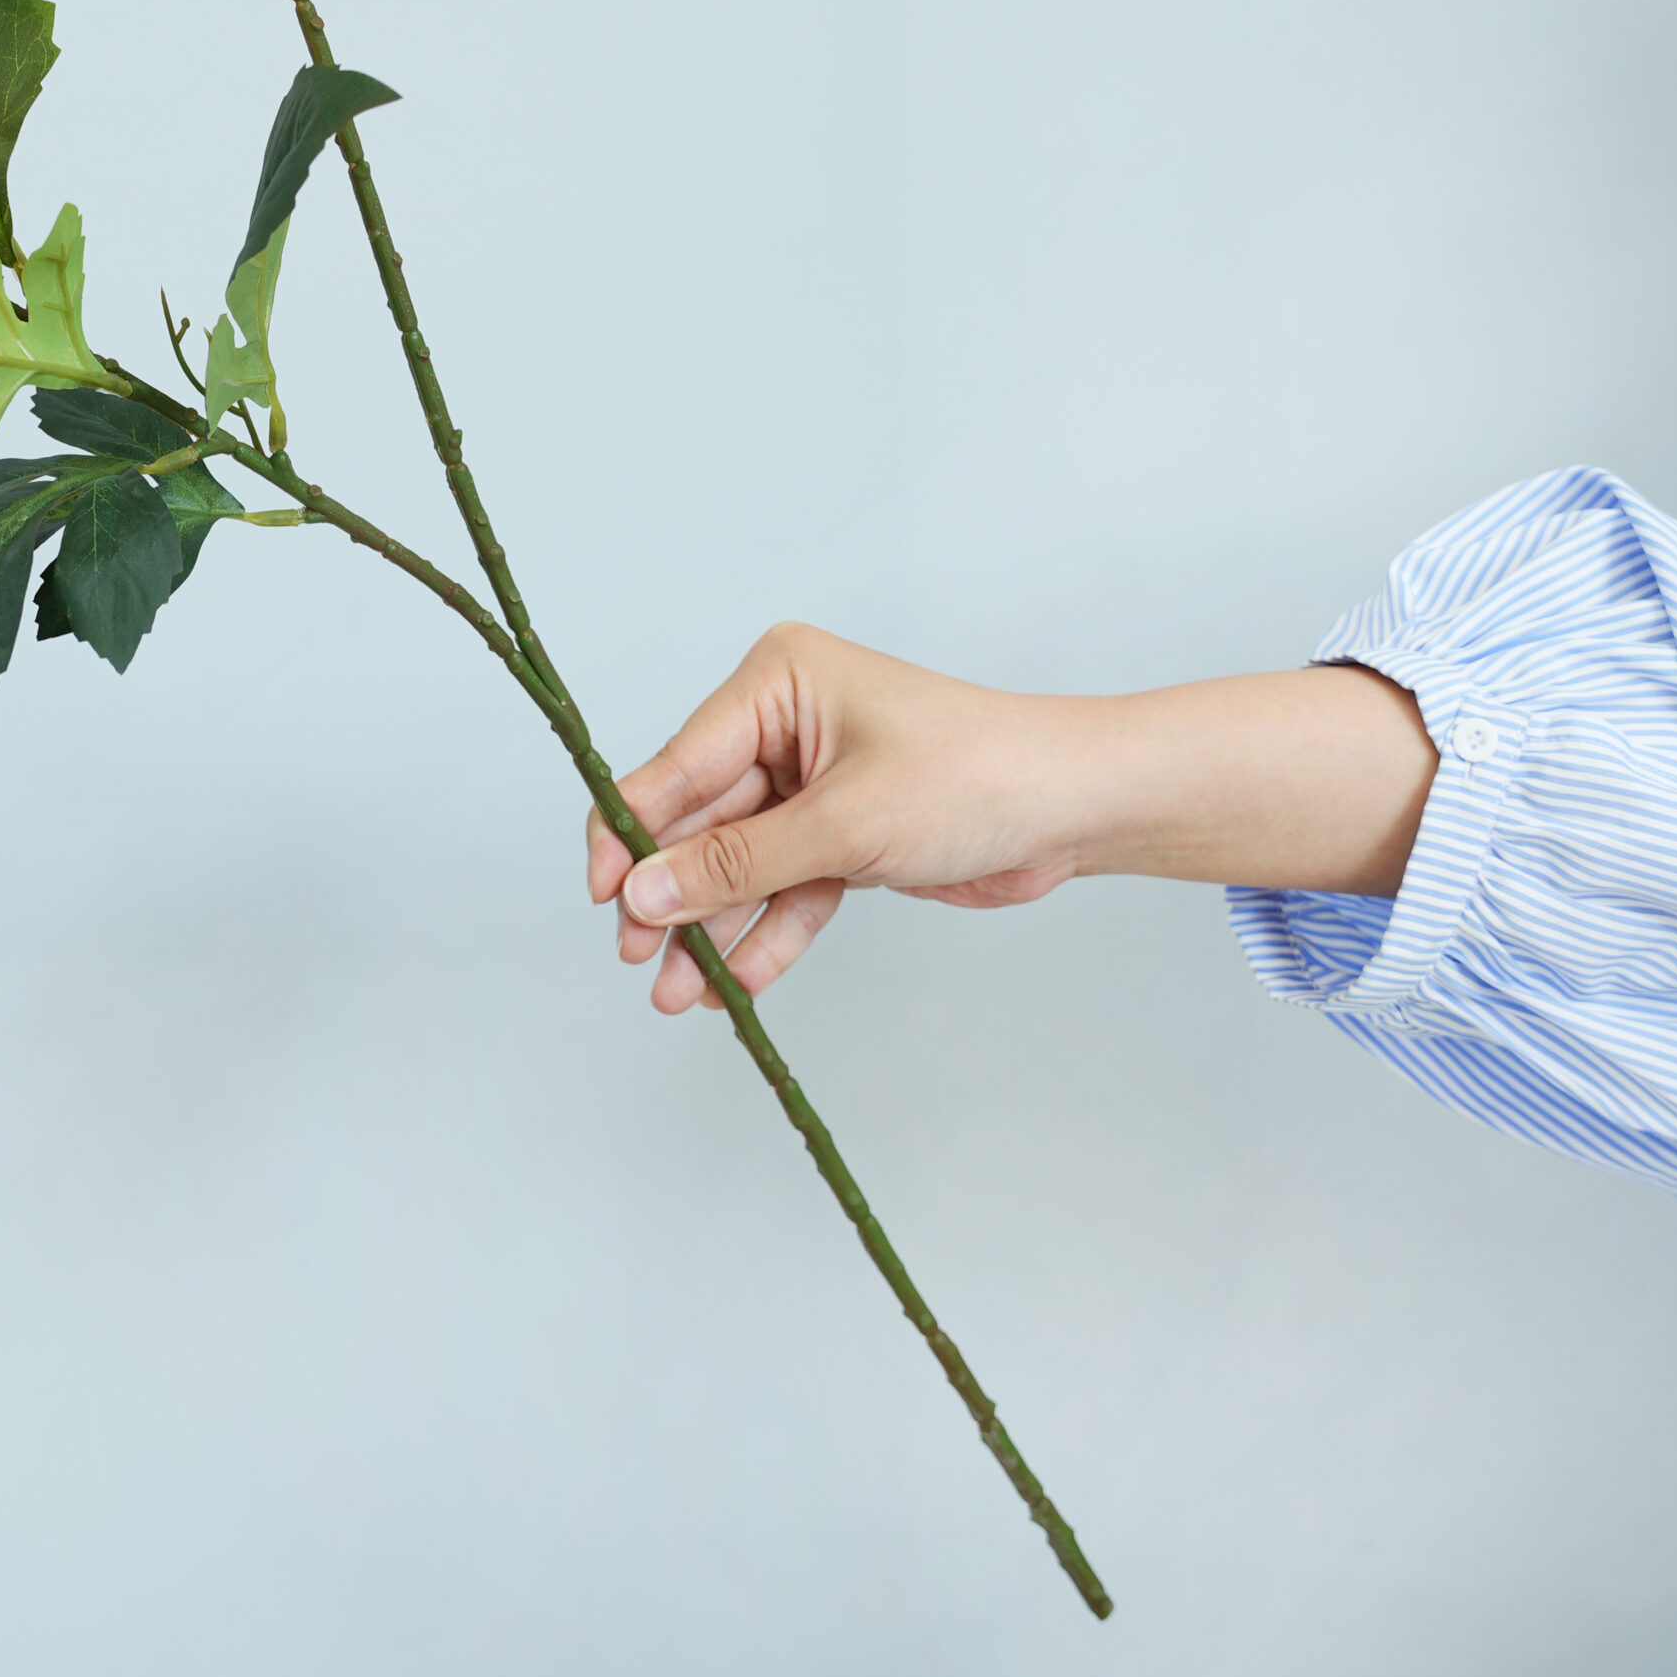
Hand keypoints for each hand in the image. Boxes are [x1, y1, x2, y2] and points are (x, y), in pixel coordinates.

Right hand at [585, 626, 1082, 1013]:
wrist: (1075, 810)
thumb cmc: (974, 778)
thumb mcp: (843, 825)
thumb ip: (736, 864)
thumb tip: (641, 894)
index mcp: (776, 683)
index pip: (676, 763)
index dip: (631, 832)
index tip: (601, 897)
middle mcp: (784, 725)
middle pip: (700, 820)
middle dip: (671, 894)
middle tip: (634, 957)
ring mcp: (812, 784)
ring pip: (738, 864)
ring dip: (710, 928)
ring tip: (674, 994)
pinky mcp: (842, 836)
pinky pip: (784, 888)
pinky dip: (764, 935)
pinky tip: (735, 986)